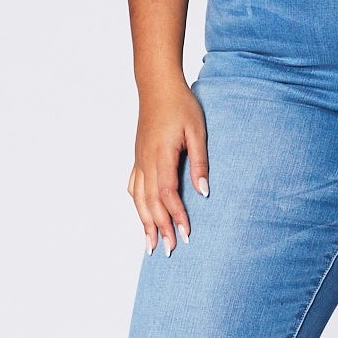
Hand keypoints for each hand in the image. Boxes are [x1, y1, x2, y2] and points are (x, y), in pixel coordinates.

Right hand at [128, 77, 210, 254]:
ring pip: (139, 198)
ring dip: (145, 223)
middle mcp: (146, 160)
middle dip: (160, 228)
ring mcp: (139, 159)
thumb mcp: (197, 130)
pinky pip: (134, 187)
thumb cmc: (180, 105)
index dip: (176, 215)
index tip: (186, 233)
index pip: (167, 193)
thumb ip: (199, 162)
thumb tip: (204, 191)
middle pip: (150, 202)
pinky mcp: (138, 157)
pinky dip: (137, 205)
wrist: (157, 86)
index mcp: (161, 154)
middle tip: (169, 251)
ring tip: (150, 245)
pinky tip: (142, 216)